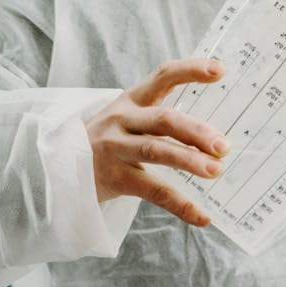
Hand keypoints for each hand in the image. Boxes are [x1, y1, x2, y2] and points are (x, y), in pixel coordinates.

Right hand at [85, 58, 228, 226]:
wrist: (62, 167)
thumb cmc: (110, 141)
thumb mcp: (129, 120)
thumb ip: (163, 120)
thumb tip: (217, 136)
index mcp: (131, 100)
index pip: (163, 77)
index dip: (191, 70)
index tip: (220, 70)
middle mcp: (122, 120)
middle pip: (164, 119)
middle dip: (196, 131)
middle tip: (224, 146)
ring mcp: (116, 149)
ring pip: (156, 151)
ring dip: (189, 161)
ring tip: (216, 170)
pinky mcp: (115, 178)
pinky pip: (153, 191)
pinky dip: (180, 205)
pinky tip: (202, 216)